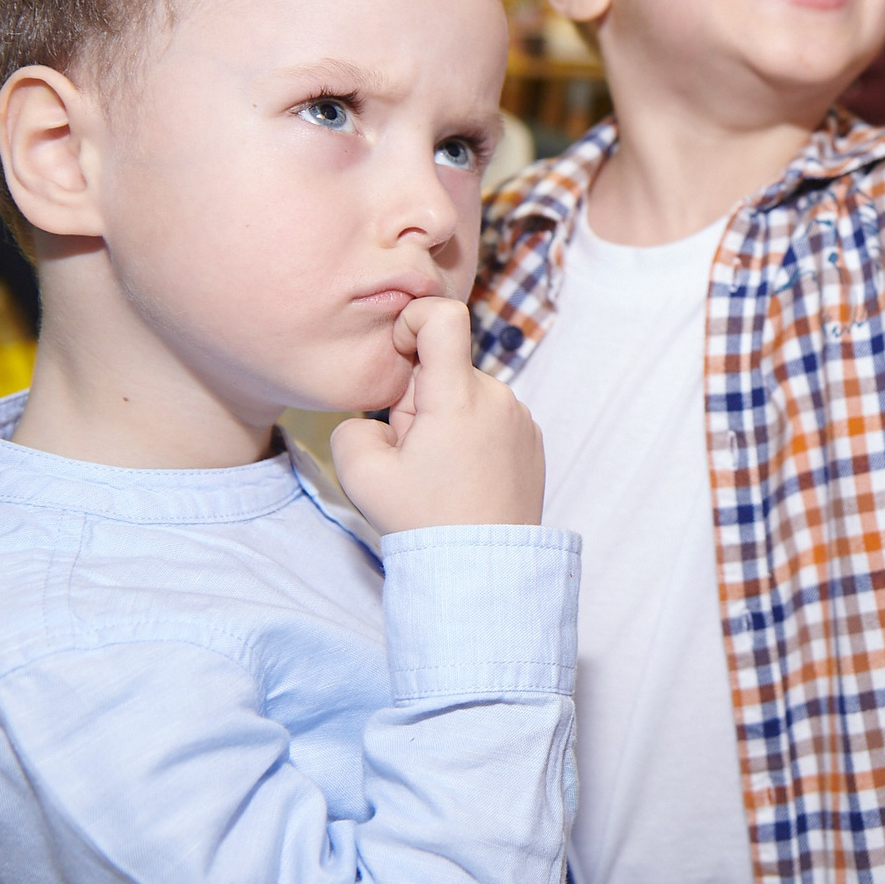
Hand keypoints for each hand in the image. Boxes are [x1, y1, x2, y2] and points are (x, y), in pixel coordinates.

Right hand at [330, 299, 544, 533]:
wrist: (483, 567)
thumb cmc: (424, 521)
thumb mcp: (361, 474)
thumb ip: (352, 426)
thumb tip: (379, 419)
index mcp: (458, 396)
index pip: (443, 316)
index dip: (412, 321)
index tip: (400, 356)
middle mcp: (497, 397)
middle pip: (446, 367)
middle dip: (419, 398)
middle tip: (413, 452)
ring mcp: (520, 417)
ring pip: (467, 394)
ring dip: (446, 418)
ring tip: (440, 471)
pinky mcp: (532, 438)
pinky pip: (490, 417)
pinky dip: (471, 434)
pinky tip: (464, 477)